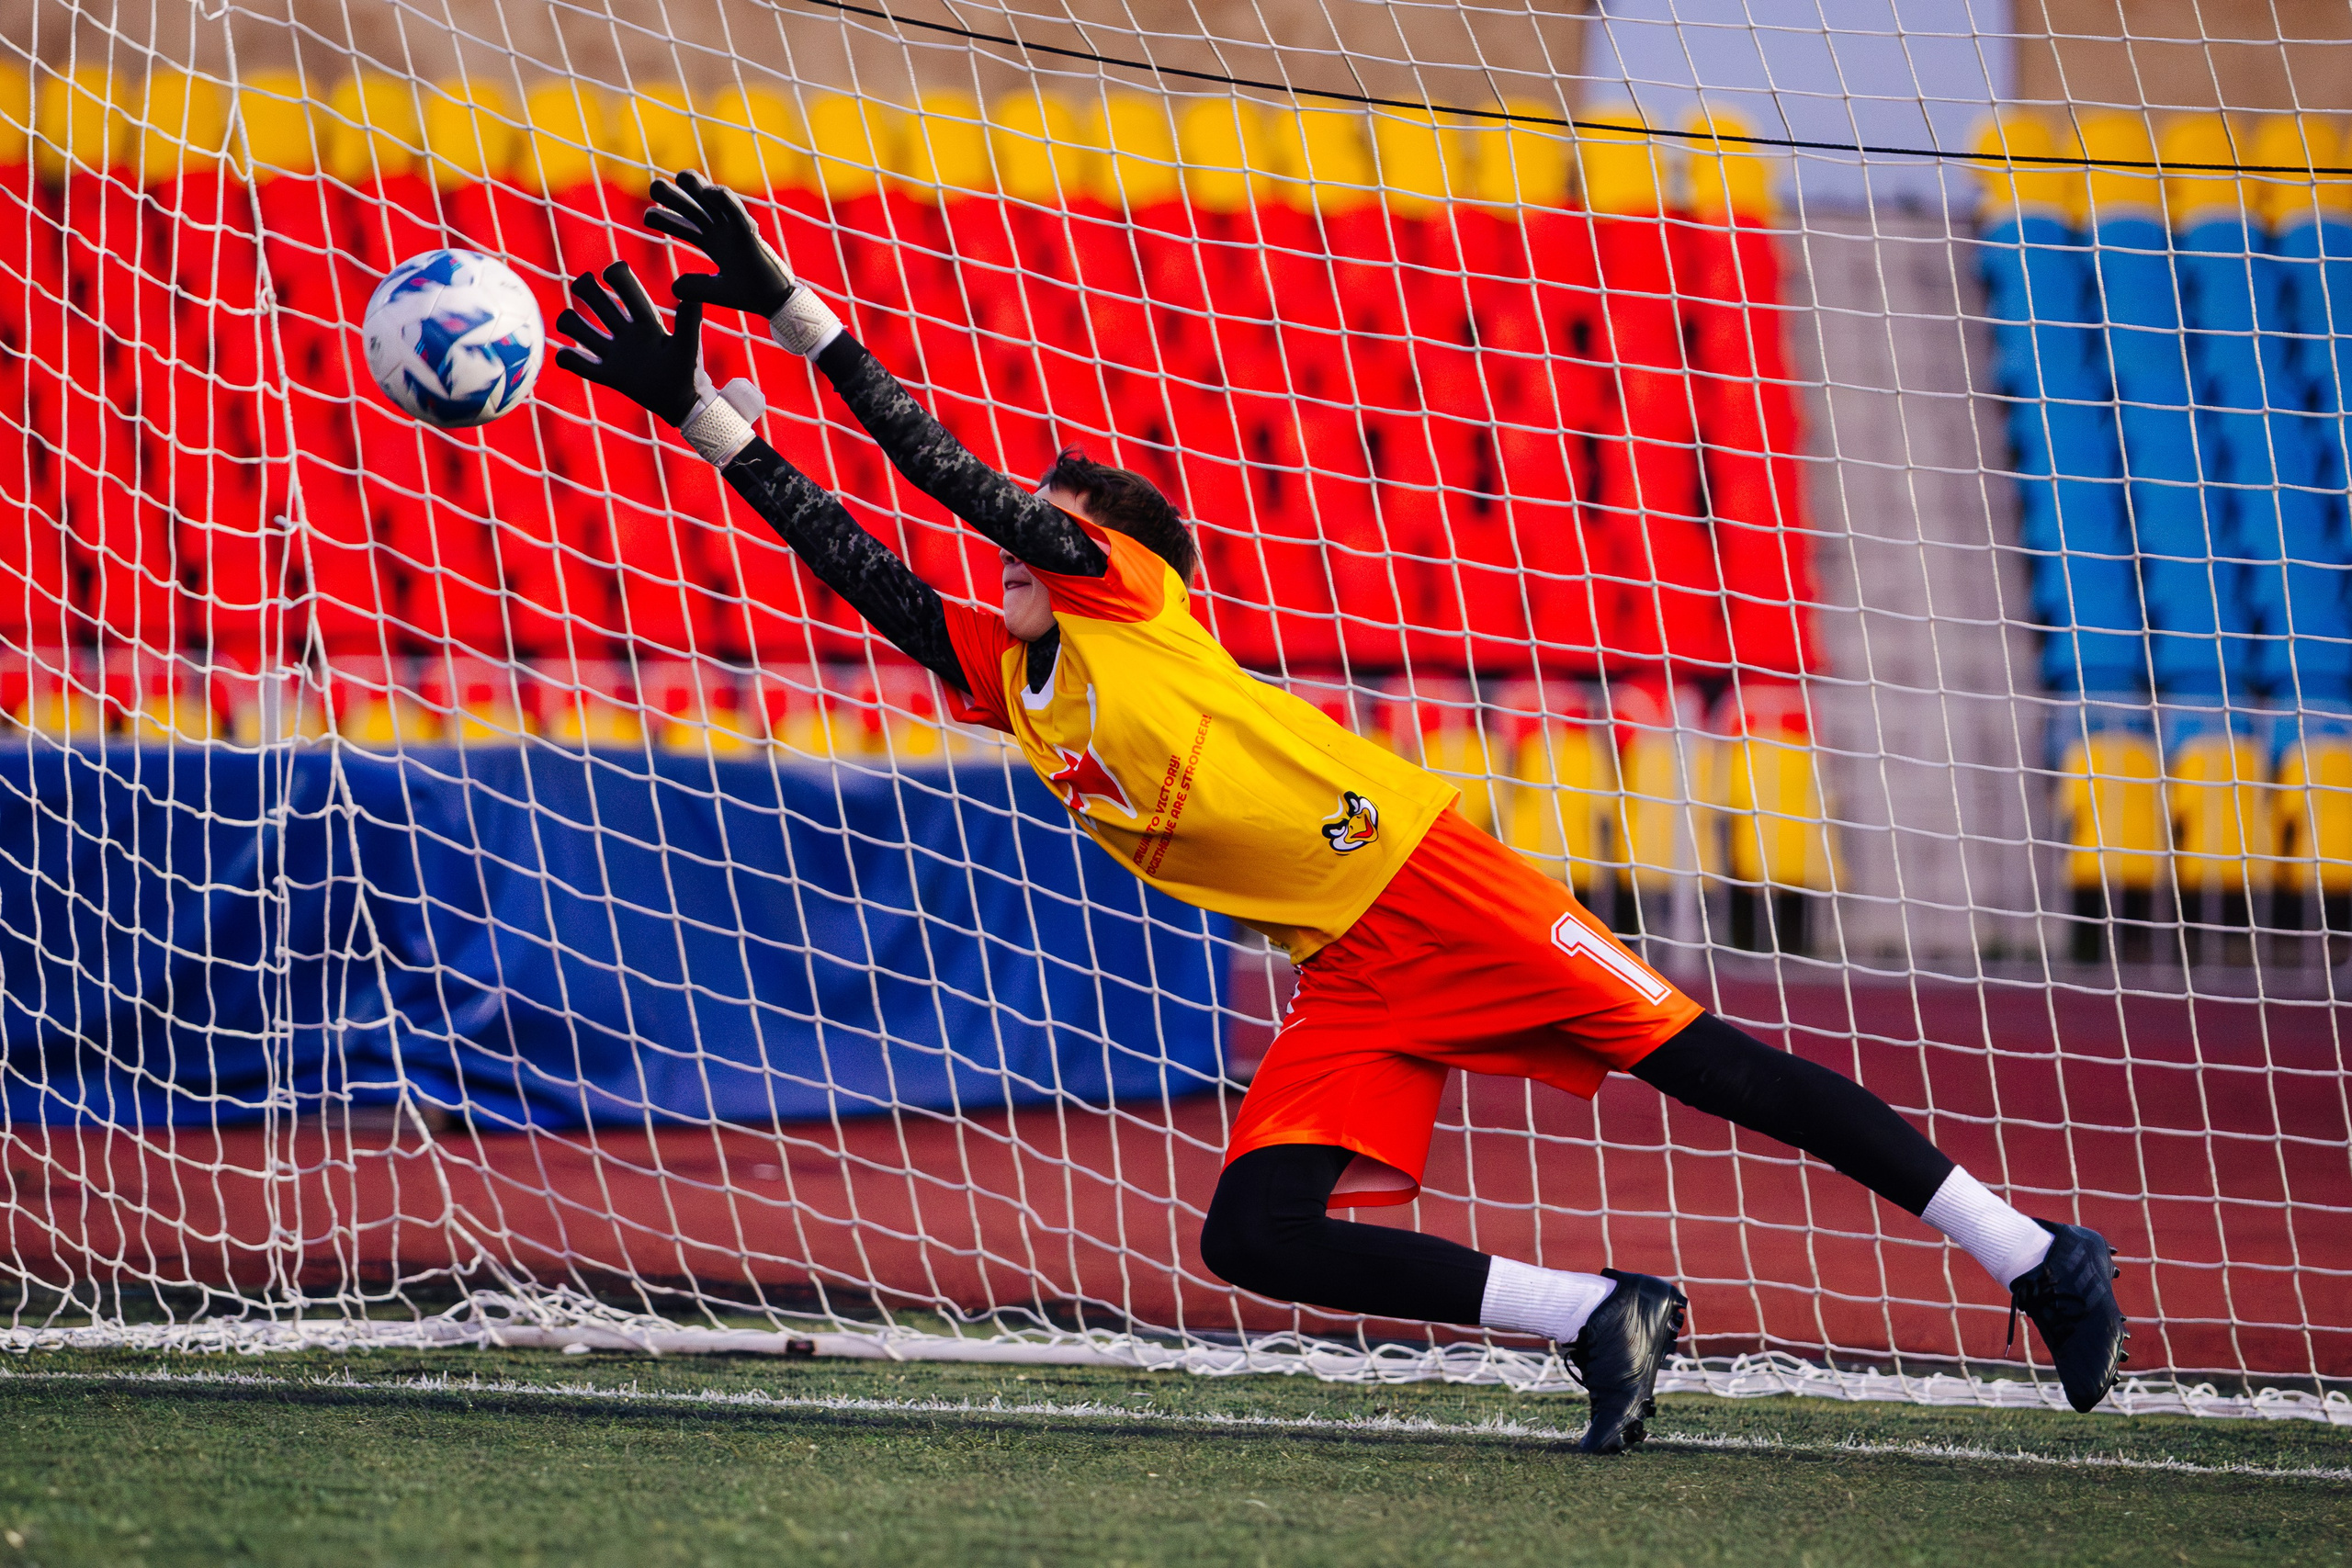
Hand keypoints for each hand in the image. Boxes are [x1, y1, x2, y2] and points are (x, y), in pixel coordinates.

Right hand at [553, 262, 703, 427]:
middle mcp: (628, 333)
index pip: (627, 288)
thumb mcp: (688, 345)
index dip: (615, 275)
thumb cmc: (689, 372)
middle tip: (581, 286)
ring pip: (583, 330)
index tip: (609, 273)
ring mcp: (616, 354)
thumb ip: (689, 322)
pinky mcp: (610, 376)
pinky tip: (565, 355)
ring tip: (569, 322)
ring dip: (570, 322)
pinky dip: (568, 359)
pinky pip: (582, 365)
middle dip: (586, 288)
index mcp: (646, 321)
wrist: (685, 403)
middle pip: (598, 301)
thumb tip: (690, 296)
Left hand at [645, 169, 796, 317]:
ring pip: (712, 198)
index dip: (664, 218)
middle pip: (693, 206)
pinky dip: (723, 198)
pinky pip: (736, 209)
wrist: (774, 302)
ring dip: (696, 185)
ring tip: (681, 177)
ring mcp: (734, 228)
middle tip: (655, 188)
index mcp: (713, 242)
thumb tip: (675, 285)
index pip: (684, 225)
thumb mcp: (714, 292)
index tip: (648, 217)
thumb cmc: (749, 293)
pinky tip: (709, 191)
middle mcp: (722, 230)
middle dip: (673, 196)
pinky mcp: (749, 232)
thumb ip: (694, 288)